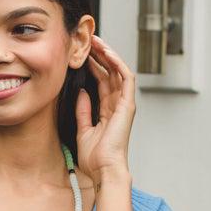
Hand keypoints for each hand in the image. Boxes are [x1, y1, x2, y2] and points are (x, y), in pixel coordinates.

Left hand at [74, 35, 135, 183]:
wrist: (104, 170)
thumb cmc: (95, 158)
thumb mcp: (83, 130)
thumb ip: (83, 111)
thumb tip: (81, 92)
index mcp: (108, 111)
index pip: (102, 82)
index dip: (93, 66)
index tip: (82, 54)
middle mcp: (118, 105)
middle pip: (110, 73)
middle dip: (100, 55)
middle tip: (88, 41)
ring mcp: (124, 104)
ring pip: (118, 71)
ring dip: (108, 55)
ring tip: (96, 41)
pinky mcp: (128, 105)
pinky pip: (125, 78)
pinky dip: (117, 63)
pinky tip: (107, 52)